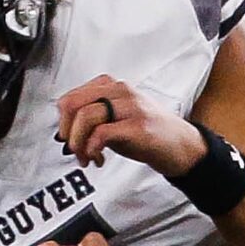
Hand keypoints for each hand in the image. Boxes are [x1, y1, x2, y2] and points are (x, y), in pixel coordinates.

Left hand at [56, 75, 202, 174]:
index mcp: (112, 86)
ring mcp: (131, 108)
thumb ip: (93, 116)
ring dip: (79, 143)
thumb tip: (65, 130)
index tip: (67, 139)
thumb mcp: (117, 117)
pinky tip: (99, 159)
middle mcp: (121, 92)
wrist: (181, 146)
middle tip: (73, 150)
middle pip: (74, 104)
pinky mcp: (138, 126)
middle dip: (67, 132)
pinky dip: (92, 149)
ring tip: (86, 158)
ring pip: (86, 117)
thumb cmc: (148, 133)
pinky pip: (102, 133)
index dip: (62, 122)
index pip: (71, 97)